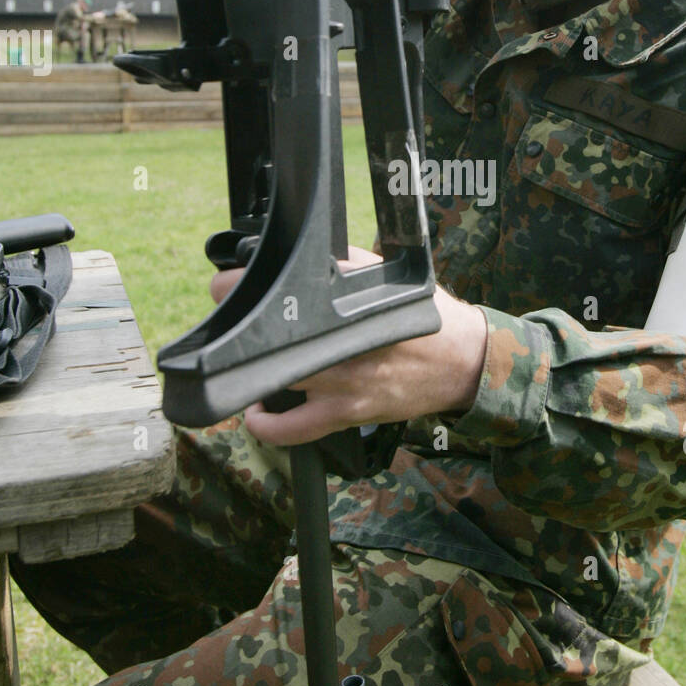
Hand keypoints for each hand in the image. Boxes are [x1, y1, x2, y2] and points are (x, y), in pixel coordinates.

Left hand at [237, 247, 488, 446]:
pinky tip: (257, 414)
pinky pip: (295, 429)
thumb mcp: (382, 276)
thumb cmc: (421, 317)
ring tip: (247, 363)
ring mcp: (344, 379)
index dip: (235, 285)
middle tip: (232, 326)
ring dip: (252, 374)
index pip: (278, 286)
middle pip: (266, 335)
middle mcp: (343, 338)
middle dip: (239, 329)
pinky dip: (268, 426)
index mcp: (350, 298)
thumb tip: (293, 256)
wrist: (461, 359)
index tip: (223, 286)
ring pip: (274, 379)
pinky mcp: (349, 412)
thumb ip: (341, 266)